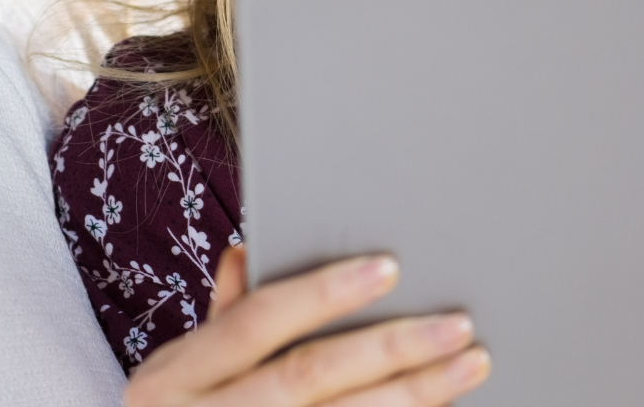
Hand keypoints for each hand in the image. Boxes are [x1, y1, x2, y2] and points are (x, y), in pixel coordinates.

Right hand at [124, 246, 489, 405]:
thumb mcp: (180, 371)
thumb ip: (227, 317)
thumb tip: (249, 251)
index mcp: (175, 377)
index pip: (257, 321)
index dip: (323, 293)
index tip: (390, 267)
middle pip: (308, 374)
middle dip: (390, 346)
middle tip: (458, 323)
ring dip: (413, 394)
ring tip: (469, 365)